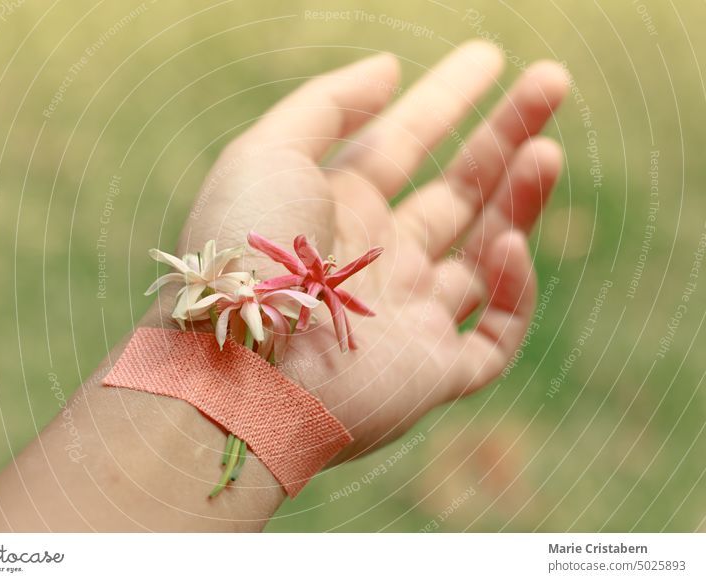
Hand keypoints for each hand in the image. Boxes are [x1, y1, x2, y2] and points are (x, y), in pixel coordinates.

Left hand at [146, 41, 567, 462]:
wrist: (238, 371)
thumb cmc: (245, 255)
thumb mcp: (268, 153)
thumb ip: (329, 104)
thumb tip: (391, 67)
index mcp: (335, 211)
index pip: (402, 145)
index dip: (447, 100)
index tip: (491, 58)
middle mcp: (375, 261)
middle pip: (455, 192)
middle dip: (504, 137)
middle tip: (552, 81)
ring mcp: (407, 318)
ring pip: (483, 255)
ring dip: (521, 200)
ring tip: (548, 149)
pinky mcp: (432, 374)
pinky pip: (494, 337)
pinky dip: (512, 291)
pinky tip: (505, 244)